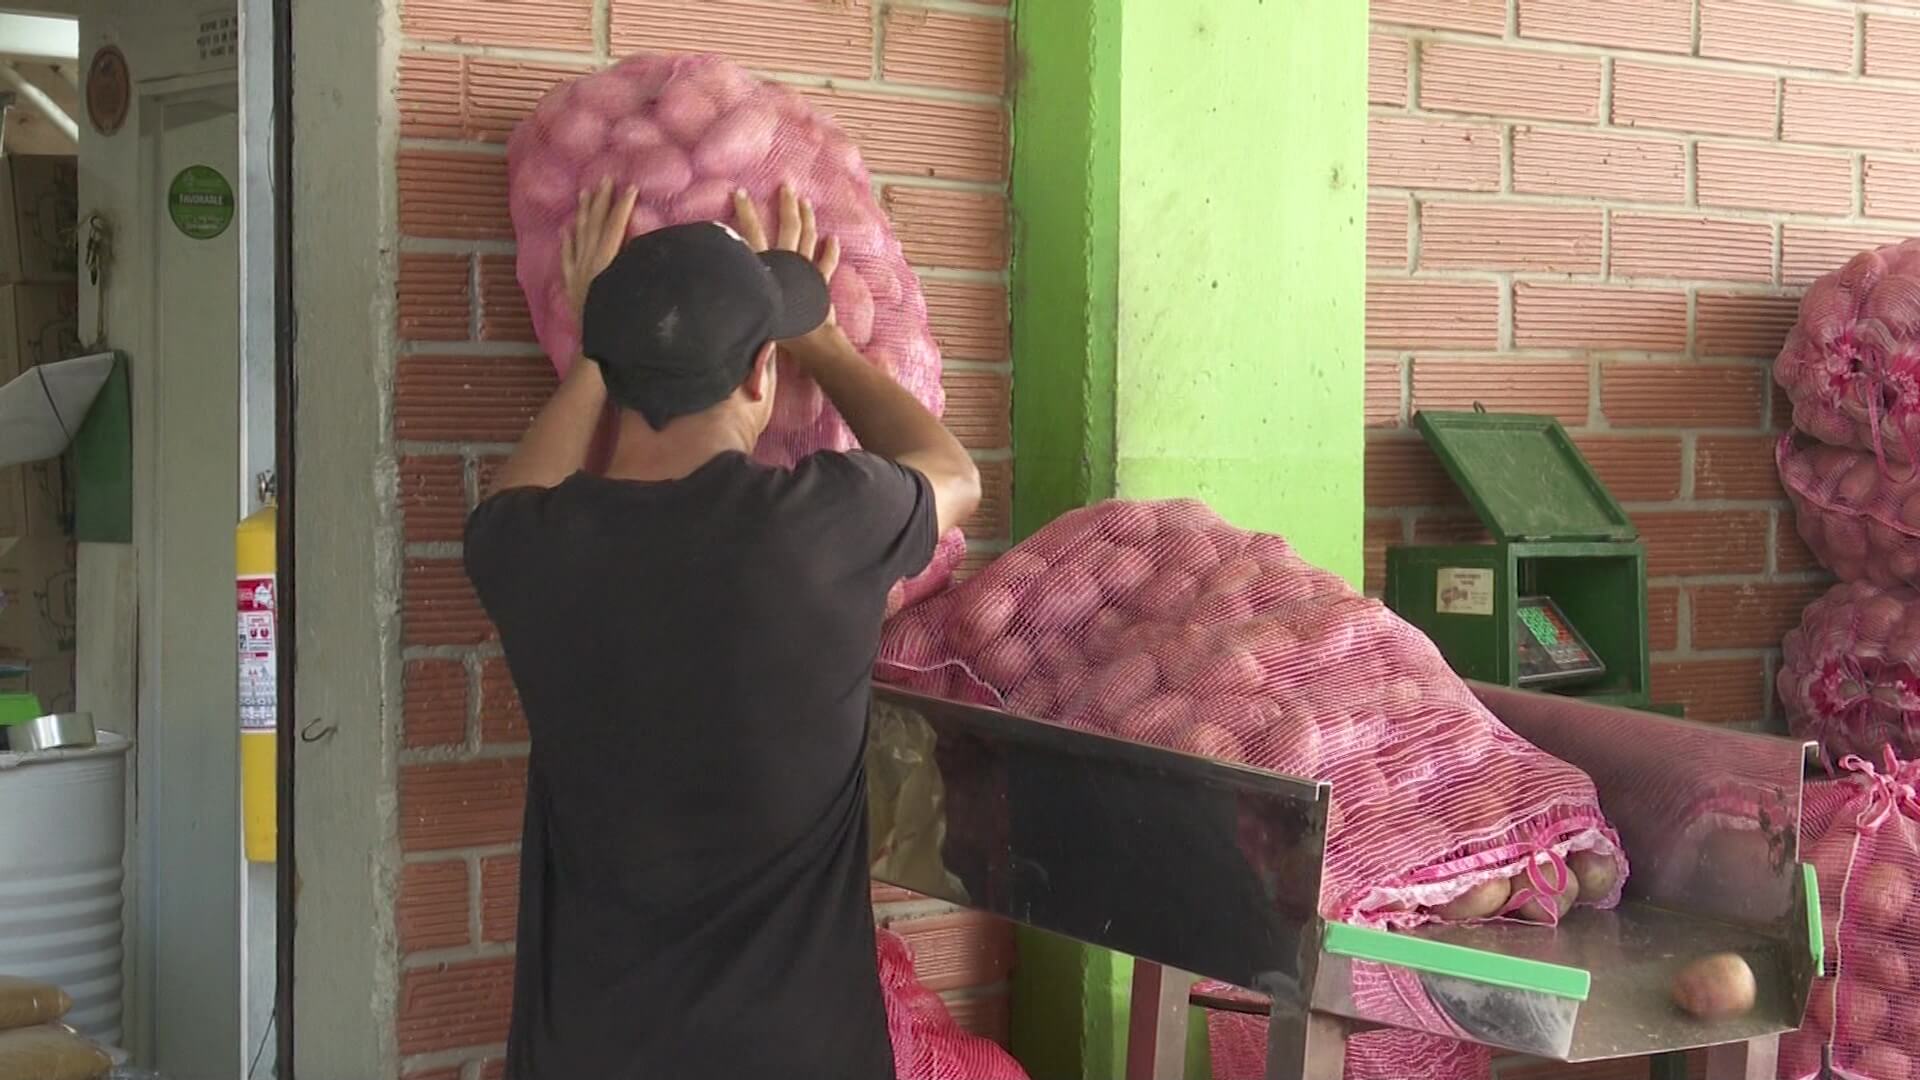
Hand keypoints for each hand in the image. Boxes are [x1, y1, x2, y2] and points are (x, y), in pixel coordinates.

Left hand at [562, 179, 639, 323]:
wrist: (595, 346)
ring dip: (584, 213)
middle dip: (602, 201)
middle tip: (605, 179)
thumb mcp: (632, 292)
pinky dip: (567, 241)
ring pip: (579, 235)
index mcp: (607, 262)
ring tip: (584, 192)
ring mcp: (578, 270)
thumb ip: (639, 269)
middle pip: (596, 225)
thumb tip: (651, 248)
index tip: (630, 187)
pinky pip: (567, 256)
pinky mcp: (571, 282)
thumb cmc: (618, 321)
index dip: (623, 206)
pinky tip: (566, 228)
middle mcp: (590, 262)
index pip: (616, 227)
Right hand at [731, 183, 842, 346]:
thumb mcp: (752, 303)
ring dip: (808, 218)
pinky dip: (831, 250)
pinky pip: (827, 262)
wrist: (809, 340)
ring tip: (805, 202)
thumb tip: (718, 274)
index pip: (753, 232)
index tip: (739, 192)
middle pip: (789, 227)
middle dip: (786, 204)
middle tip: (786, 187)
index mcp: (768, 265)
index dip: (745, 210)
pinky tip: (833, 238)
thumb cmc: (777, 326)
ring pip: (809, 237)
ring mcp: (807, 270)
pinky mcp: (820, 282)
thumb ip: (739, 287)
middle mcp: (789, 262)